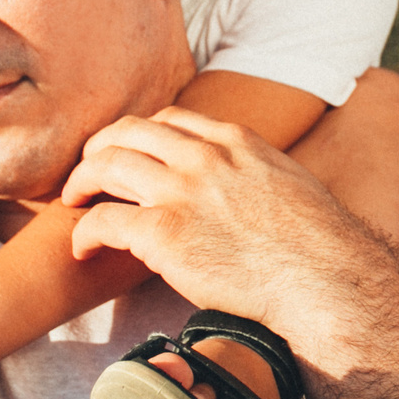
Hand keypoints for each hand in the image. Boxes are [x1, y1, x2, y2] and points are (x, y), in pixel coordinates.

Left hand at [59, 107, 392, 341]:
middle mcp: (204, 157)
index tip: (128, 152)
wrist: (324, 279)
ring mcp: (182, 192)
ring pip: (106, 165)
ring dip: (81, 181)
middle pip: (128, 132)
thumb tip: (247, 190)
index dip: (139, 134)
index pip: (170, 119)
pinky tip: (83, 248)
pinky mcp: (164, 234)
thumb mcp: (288, 183)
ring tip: (74, 201)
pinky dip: (84, 233)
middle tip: (87, 171)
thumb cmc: (318, 247)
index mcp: (235, 141)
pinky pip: (104, 220)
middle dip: (98, 148)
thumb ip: (254, 174)